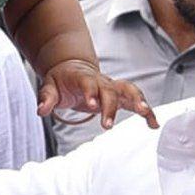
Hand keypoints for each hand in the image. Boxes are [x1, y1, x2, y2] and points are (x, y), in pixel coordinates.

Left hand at [38, 59, 158, 130]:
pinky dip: (147, 112)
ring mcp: (113, 87)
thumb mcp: (50, 87)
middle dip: (111, 107)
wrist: (73, 70)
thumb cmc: (62, 81)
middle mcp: (102, 81)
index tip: (92, 105)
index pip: (89, 84)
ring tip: (146, 115)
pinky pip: (137, 100)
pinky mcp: (121, 96)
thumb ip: (46, 98)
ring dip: (138, 101)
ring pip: (129, 90)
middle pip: (111, 90)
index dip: (91, 93)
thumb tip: (41, 109)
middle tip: (108, 125)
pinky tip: (154, 124)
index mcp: (84, 78)